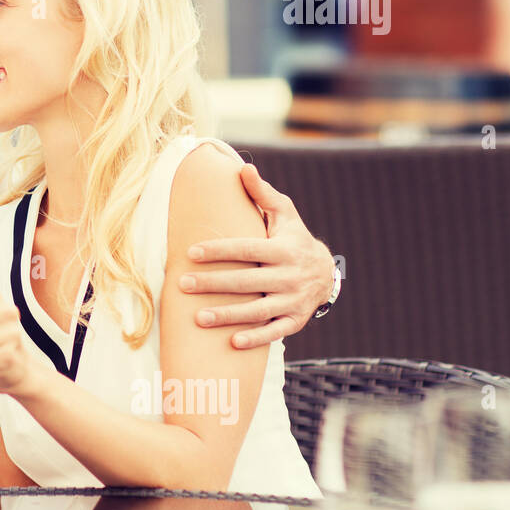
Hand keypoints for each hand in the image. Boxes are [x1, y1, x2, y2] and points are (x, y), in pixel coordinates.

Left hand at [180, 164, 333, 349]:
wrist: (326, 273)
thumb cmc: (294, 238)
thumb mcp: (284, 214)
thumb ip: (262, 194)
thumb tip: (243, 168)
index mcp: (283, 249)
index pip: (246, 249)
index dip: (219, 250)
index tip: (191, 252)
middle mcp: (289, 276)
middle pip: (246, 281)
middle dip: (213, 284)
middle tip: (182, 285)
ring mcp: (293, 300)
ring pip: (257, 311)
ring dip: (227, 315)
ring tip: (198, 317)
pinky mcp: (294, 320)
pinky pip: (274, 332)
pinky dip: (255, 338)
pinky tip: (231, 342)